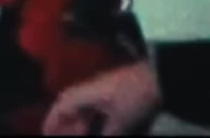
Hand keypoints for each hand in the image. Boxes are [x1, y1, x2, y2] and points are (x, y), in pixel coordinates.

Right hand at [41, 60, 161, 135]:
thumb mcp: (121, 123)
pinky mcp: (120, 88)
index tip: (46, 133)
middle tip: (65, 135)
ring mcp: (107, 86)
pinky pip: (100, 105)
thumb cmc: (136, 98)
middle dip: (66, 122)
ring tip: (82, 132)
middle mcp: (93, 88)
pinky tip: (105, 126)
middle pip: (71, 103)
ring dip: (82, 119)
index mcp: (88, 93)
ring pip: (86, 104)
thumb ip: (107, 135)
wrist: (163, 77)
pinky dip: (97, 117)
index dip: (52, 120)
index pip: (62, 105)